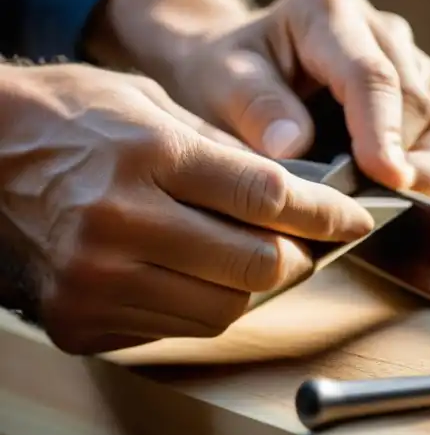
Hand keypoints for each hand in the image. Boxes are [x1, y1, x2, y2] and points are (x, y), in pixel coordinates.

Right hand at [0, 64, 373, 354]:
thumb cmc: (69, 118)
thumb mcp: (151, 105)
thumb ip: (224, 152)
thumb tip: (295, 194)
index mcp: (149, 156)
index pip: (268, 199)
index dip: (327, 214)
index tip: (354, 219)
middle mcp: (122, 222)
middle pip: (258, 266)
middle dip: (297, 258)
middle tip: (305, 244)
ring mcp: (96, 279)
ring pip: (225, 311)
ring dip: (251, 290)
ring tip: (245, 259)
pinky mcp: (78, 320)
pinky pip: (174, 329)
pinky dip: (198, 306)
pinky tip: (188, 275)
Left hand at [100, 0, 429, 199]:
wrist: (238, 68)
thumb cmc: (227, 72)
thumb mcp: (219, 81)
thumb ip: (255, 106)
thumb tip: (295, 148)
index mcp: (328, 11)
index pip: (370, 73)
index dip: (383, 129)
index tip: (388, 177)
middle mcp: (380, 29)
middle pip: (417, 98)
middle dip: (401, 156)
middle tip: (365, 204)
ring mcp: (409, 60)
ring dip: (422, 164)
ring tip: (381, 197)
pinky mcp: (422, 92)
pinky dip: (428, 169)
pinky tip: (390, 190)